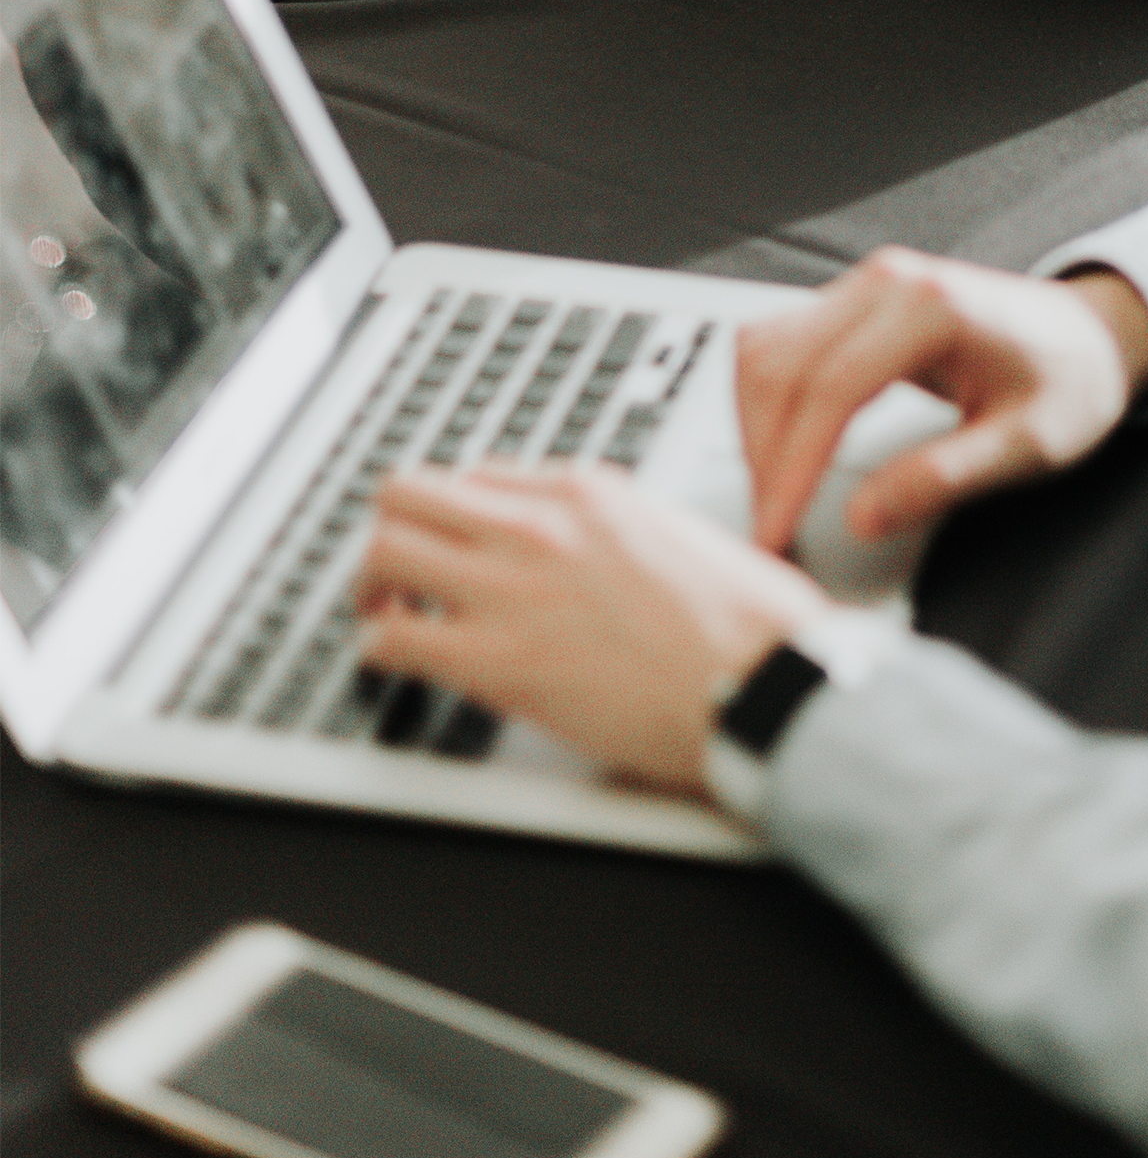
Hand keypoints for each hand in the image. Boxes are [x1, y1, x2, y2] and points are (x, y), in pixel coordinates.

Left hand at [355, 464, 832, 788]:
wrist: (763, 682)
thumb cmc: (749, 622)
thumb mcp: (682, 533)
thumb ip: (622, 526)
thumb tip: (600, 544)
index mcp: (586, 491)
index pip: (479, 475)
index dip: (457, 513)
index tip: (456, 540)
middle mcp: (536, 527)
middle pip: (408, 493)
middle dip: (392, 529)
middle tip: (397, 568)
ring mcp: (510, 589)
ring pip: (384, 551)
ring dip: (373, 583)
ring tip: (385, 611)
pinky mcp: (497, 661)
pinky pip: (394, 638)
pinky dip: (379, 648)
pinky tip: (393, 660)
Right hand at [738, 250, 1147, 556]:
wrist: (1092, 335)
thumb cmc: (1070, 382)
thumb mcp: (1025, 445)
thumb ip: (942, 478)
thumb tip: (861, 517)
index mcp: (931, 308)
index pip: (831, 388)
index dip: (793, 466)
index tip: (777, 528)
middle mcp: (886, 282)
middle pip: (781, 364)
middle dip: (764, 455)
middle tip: (768, 530)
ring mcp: (865, 285)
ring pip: (766, 349)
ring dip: (755, 426)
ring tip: (771, 498)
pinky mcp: (855, 301)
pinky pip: (783, 343)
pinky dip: (768, 401)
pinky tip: (780, 451)